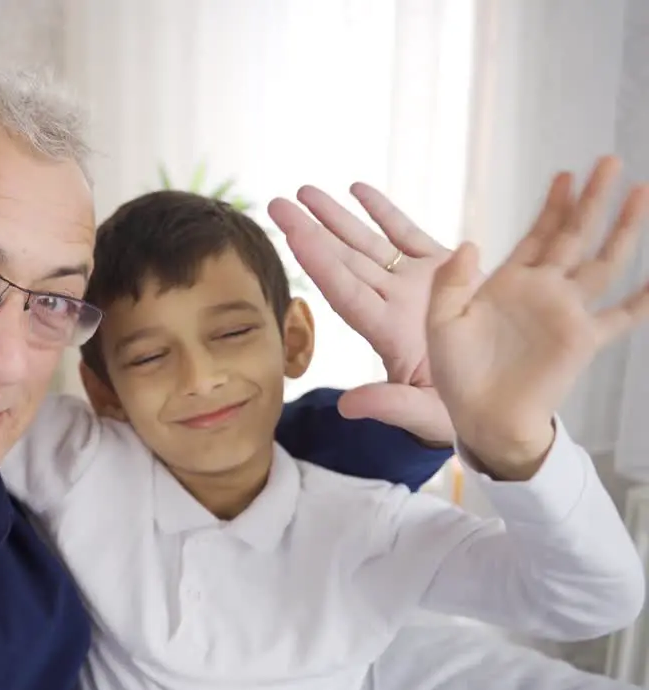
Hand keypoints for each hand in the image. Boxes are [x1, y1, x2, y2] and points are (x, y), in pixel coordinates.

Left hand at [268, 184, 459, 443]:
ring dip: (337, 217)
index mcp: (387, 333)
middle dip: (312, 231)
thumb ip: (391, 406)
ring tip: (305, 191)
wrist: (497, 397)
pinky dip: (384, 211)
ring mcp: (415, 284)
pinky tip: (357, 189)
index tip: (292, 235)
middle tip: (278, 203)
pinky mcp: (444, 270)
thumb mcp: (426, 415)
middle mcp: (393, 304)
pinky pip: (407, 234)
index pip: (345, 292)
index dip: (320, 264)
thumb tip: (345, 409)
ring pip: (368, 243)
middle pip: (345, 261)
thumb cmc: (461, 415)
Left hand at [428, 157, 648, 479]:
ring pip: (602, 261)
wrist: (480, 416)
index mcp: (507, 283)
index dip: (553, 205)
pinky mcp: (583, 340)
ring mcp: (566, 313)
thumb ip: (450, 283)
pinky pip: (622, 317)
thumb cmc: (457, 373)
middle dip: (593, 200)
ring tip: (642, 193)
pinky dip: (644, 300)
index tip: (566, 174)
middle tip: (609, 162)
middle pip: (574, 235)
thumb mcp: (441, 322)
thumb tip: (470, 243)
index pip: (537, 234)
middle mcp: (543, 291)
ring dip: (623, 229)